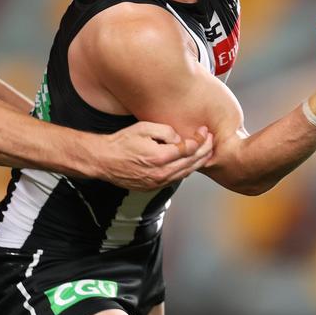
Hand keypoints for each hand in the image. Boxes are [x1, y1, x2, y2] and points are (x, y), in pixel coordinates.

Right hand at [98, 122, 212, 190]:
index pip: (189, 149)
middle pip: (191, 163)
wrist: (103, 160)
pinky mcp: (153, 187)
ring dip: (198, 163)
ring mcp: (157, 182)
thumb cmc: (121, 142)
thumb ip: (166, 131)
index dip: (200, 139)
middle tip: (211, 141)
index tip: (205, 132)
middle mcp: (161, 174)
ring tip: (206, 152)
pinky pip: (175, 179)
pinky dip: (185, 170)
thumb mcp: (144, 128)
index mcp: (160, 158)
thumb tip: (180, 139)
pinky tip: (190, 163)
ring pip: (185, 173)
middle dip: (205, 151)